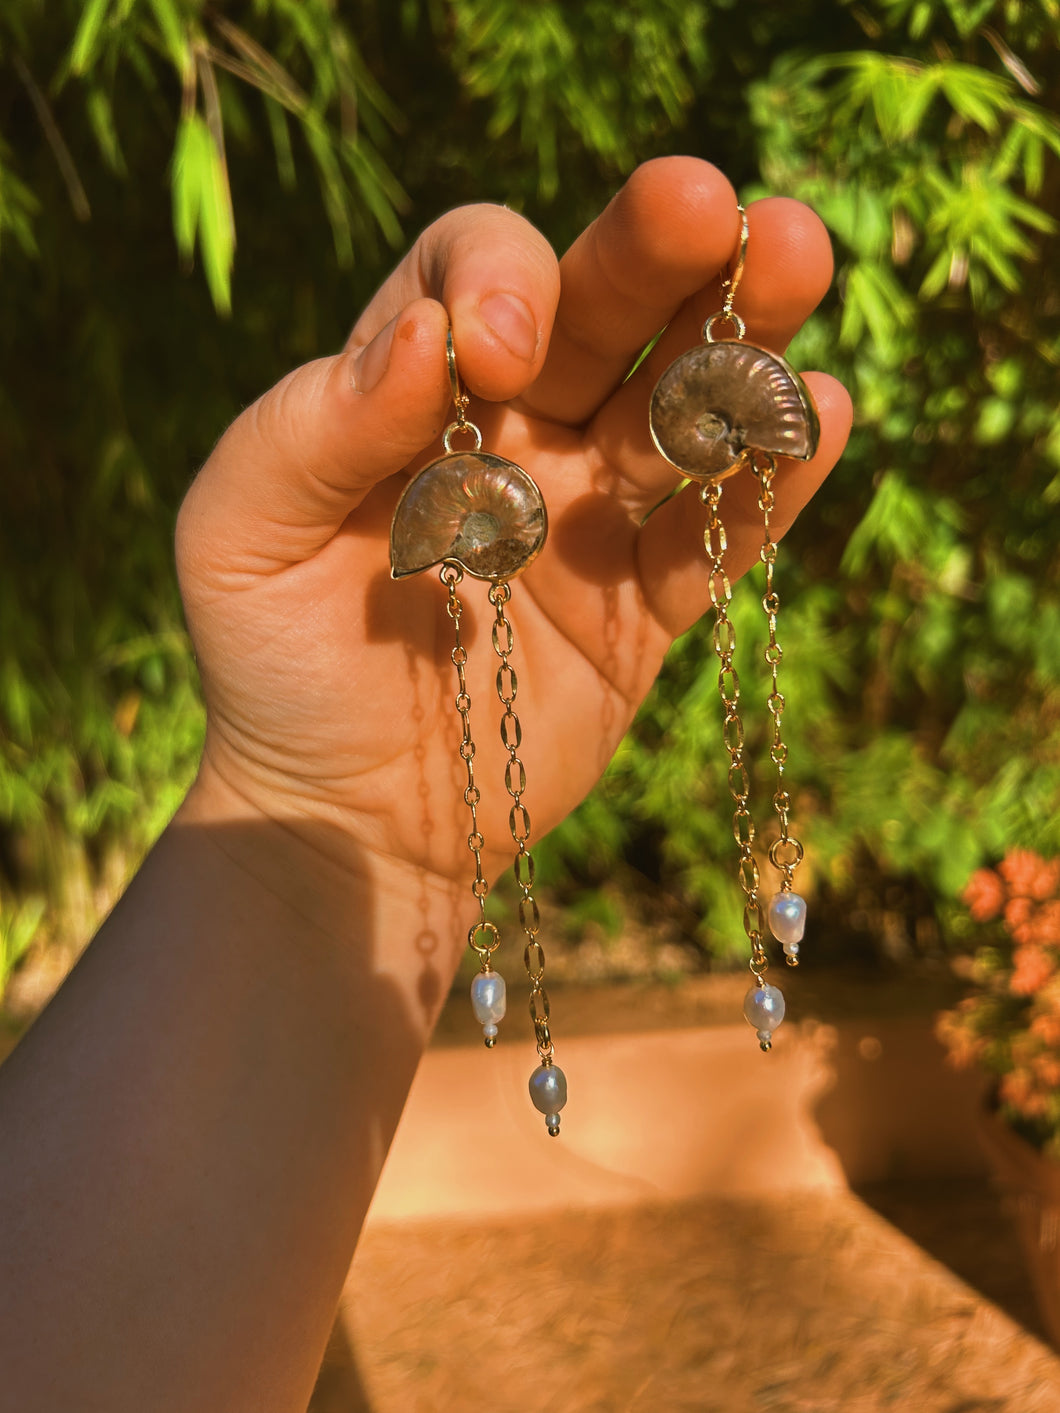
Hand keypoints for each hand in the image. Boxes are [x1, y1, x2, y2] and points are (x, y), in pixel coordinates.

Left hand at [176, 156, 851, 893]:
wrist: (343, 812)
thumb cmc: (273, 665)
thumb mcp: (238, 535)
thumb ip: (312, 428)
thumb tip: (428, 336)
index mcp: (413, 390)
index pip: (477, 273)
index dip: (503, 280)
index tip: (502, 356)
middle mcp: (516, 431)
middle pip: (602, 311)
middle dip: (655, 254)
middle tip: (713, 207)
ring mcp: (591, 516)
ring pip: (680, 406)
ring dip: (738, 335)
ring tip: (792, 261)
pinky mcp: (644, 607)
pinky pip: (716, 535)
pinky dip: (769, 480)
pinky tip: (816, 415)